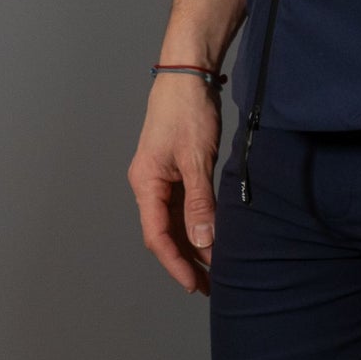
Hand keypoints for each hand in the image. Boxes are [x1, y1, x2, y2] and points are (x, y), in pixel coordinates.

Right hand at [127, 78, 221, 295]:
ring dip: (192, 243)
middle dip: (185, 260)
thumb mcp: (196, 159)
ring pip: (175, 220)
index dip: (175, 263)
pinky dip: (197, 222)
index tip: (194, 284)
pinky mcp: (176, 168)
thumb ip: (200, 202)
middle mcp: (149, 184)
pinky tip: (213, 235)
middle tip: (209, 286)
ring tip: (214, 268)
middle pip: (164, 232)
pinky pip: (184, 205)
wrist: (189, 73)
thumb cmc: (187, 110)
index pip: (157, 236)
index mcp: (146, 183)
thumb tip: (203, 242)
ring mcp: (162, 176)